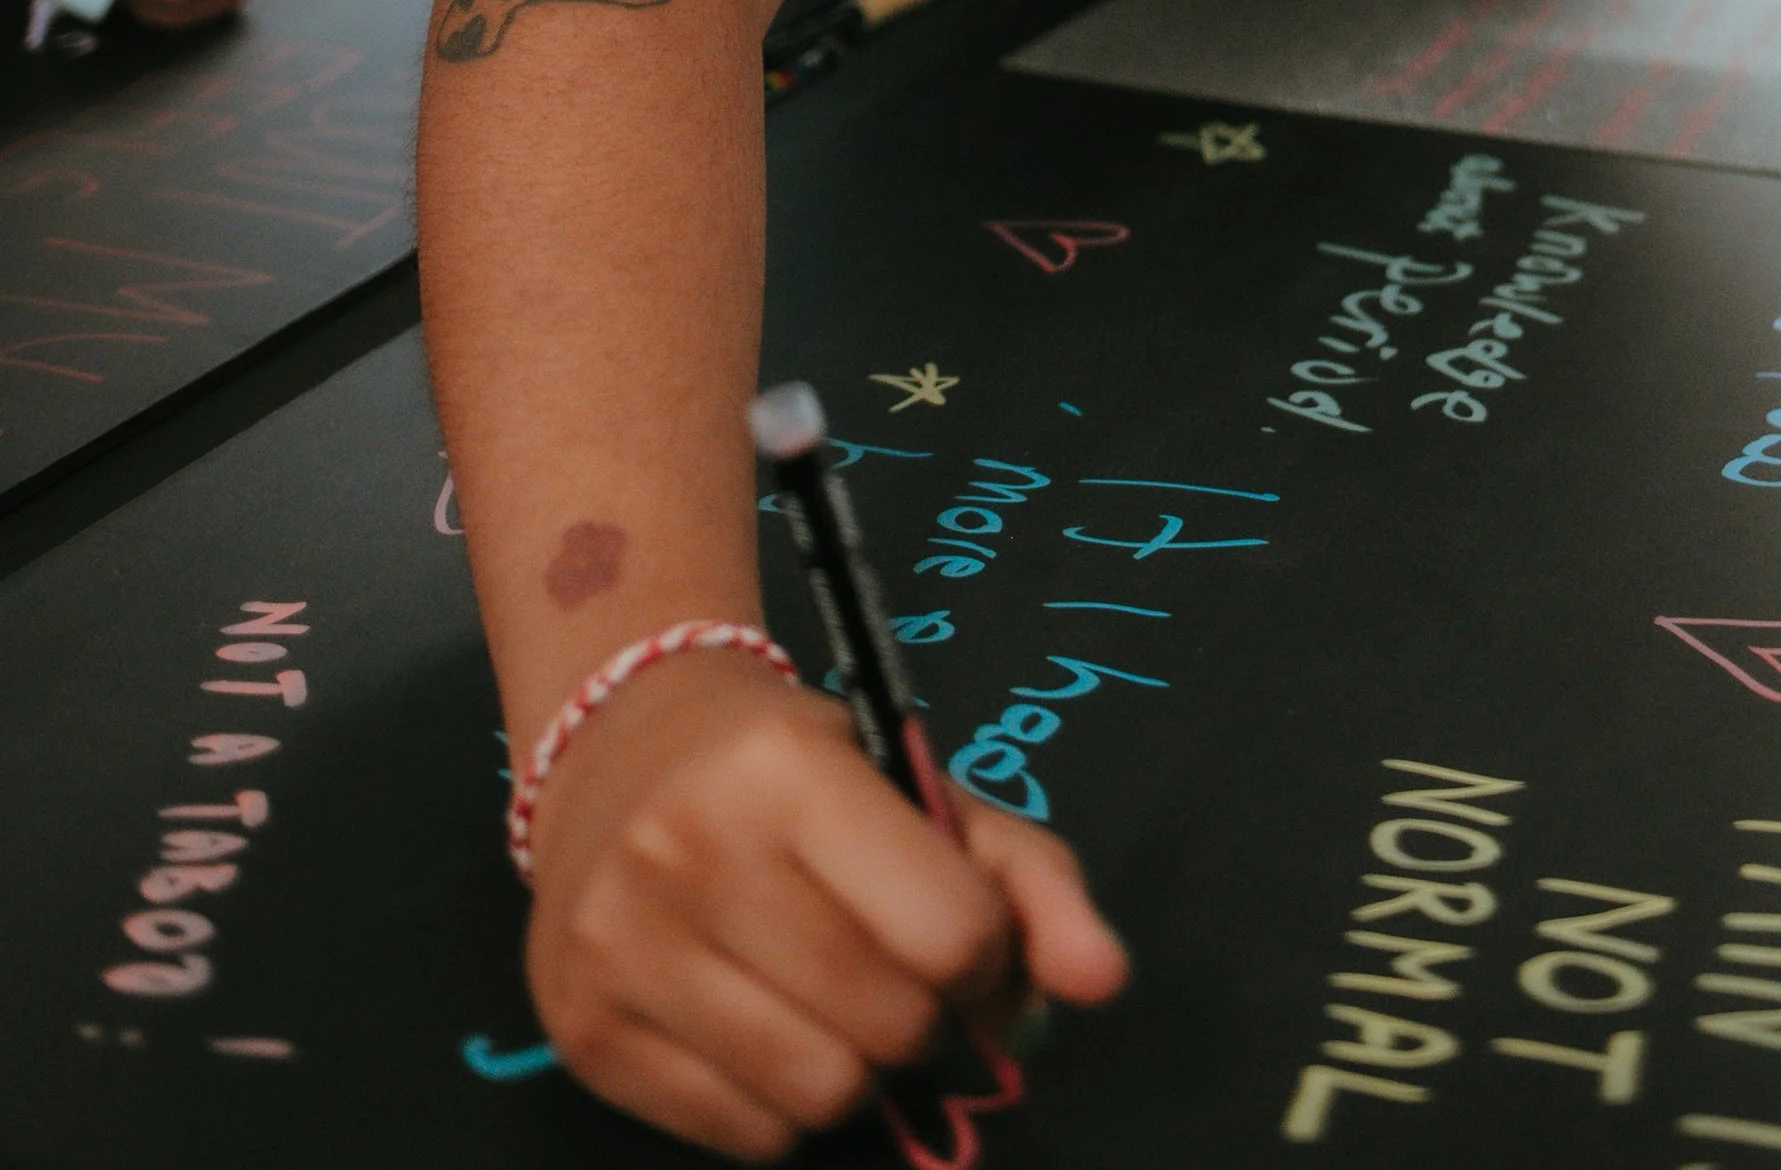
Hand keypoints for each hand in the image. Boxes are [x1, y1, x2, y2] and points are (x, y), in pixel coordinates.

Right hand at [526, 648, 1130, 1161]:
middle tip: (901, 975)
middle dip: (925, 1019)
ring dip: (859, 1071)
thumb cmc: (799, 768)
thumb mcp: (919, 787)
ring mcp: (621, 945)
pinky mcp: (581, 1029)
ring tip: (839, 1006)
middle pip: (888, 1026)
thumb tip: (1104, 982)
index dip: (986, 959)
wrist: (619, 745)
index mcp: (787, 769)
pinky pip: (743, 1137)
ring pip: (818, 1096)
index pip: (949, 932)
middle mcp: (691, 849)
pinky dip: (783, 1108)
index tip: (963, 939)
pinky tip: (770, 1029)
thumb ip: (1033, 880)